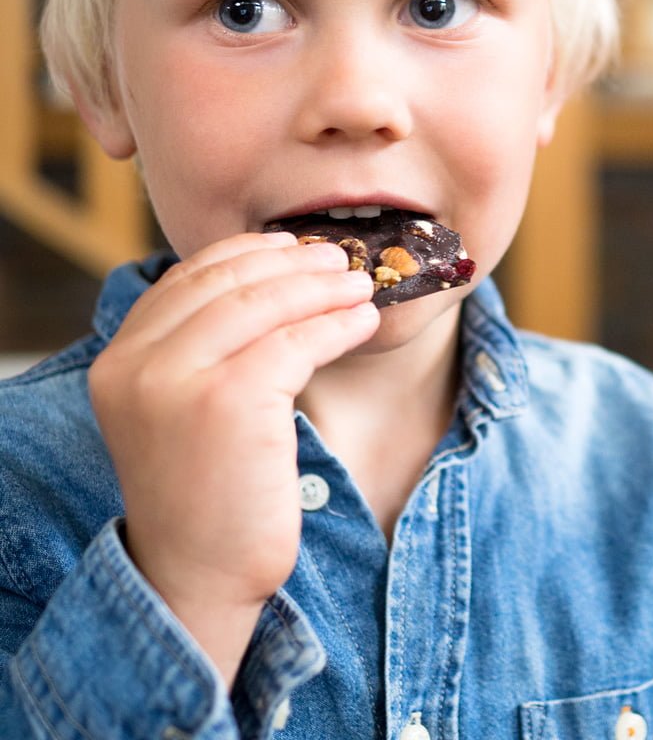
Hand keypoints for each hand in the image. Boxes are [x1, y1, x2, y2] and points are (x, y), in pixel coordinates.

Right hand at [87, 232, 376, 682]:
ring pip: (264, 305)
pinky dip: (336, 325)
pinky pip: (296, 342)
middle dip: (292, 265)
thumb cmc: (208, 497)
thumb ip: (199, 355)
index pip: (185, 281)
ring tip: (361, 285)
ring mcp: (178, 381)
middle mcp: (137, 365)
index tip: (290, 247)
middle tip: (340, 259)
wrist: (201, 575)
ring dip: (322, 288)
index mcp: (119, 361)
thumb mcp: (181, 413)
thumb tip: (270, 288)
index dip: (245, 255)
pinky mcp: (229, 401)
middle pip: (227, 284)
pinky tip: (363, 323)